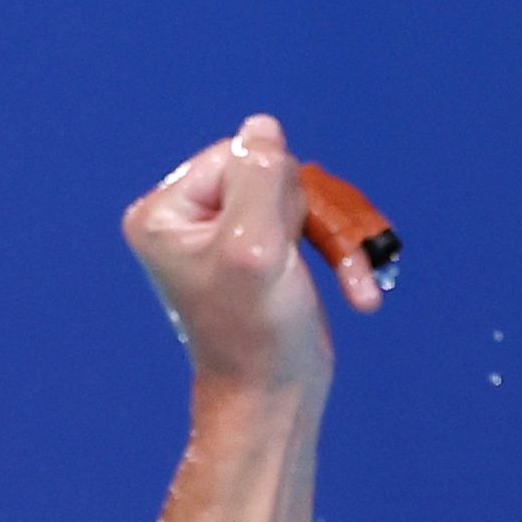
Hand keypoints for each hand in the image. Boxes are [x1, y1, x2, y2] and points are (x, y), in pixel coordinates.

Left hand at [121, 113, 341, 396]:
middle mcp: (185, 218)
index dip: (272, 193)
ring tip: (354, 286)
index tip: (268, 247)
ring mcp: (224, 232)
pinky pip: (313, 221)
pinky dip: (342, 253)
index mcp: (162, 213)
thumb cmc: (256, 330)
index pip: (236, 155)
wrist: (273, 394)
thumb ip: (257, 178)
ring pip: (302, 195)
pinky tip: (359, 293)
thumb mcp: (254, 245)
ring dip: (337, 238)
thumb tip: (259, 127)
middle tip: (296, 269)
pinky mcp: (261, 248)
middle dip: (307, 216)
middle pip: (272, 171)